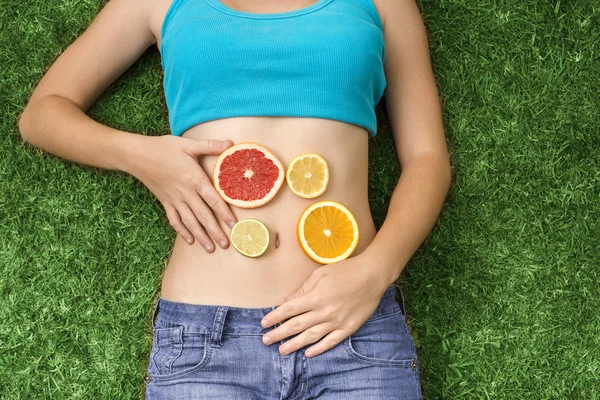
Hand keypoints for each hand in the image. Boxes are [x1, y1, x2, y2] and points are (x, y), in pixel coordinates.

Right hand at [123, 135, 237, 251]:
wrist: (137, 155)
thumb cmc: (164, 148)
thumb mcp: (188, 144)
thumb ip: (210, 146)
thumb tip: (230, 143)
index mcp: (194, 179)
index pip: (213, 199)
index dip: (224, 213)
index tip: (233, 225)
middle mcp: (186, 193)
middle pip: (203, 215)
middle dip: (215, 231)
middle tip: (226, 244)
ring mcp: (174, 199)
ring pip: (190, 221)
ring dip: (201, 236)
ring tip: (210, 248)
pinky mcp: (165, 202)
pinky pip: (174, 220)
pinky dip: (182, 231)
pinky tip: (190, 240)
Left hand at [260, 252, 389, 357]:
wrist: (373, 275)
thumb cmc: (346, 270)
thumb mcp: (321, 273)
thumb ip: (304, 288)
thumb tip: (288, 300)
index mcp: (315, 296)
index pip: (289, 309)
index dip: (275, 317)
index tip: (264, 323)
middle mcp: (324, 311)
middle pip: (296, 325)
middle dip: (279, 334)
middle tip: (266, 341)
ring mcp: (336, 321)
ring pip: (311, 337)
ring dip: (295, 345)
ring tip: (282, 350)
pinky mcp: (348, 328)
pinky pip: (331, 341)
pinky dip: (319, 349)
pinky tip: (308, 353)